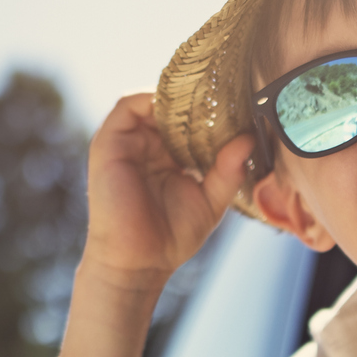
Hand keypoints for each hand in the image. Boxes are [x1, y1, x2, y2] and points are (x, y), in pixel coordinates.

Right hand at [81, 94, 253, 288]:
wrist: (137, 263)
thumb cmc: (170, 237)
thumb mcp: (210, 200)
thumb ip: (228, 170)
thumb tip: (248, 138)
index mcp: (167, 157)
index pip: (186, 120)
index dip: (209, 110)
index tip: (238, 104)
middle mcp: (145, 145)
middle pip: (170, 106)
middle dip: (196, 98)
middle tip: (225, 93)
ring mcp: (126, 143)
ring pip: (150, 101)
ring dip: (175, 95)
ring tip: (202, 96)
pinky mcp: (108, 144)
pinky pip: (127, 106)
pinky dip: (150, 98)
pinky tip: (177, 106)